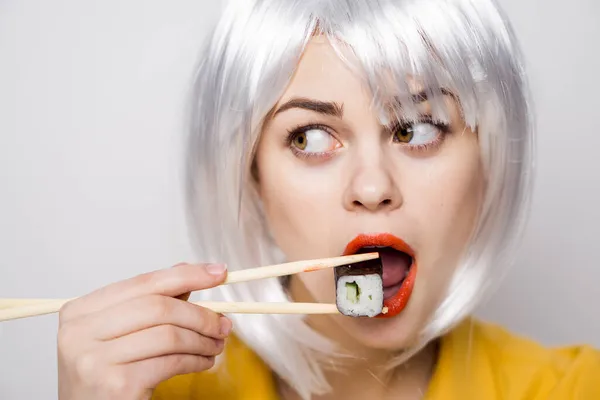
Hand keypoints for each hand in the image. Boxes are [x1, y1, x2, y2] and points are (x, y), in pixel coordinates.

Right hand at [57, 263, 231, 399]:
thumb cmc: (104, 375)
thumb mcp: (119, 333)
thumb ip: (150, 301)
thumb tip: (188, 271)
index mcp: (80, 311)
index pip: (144, 282)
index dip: (187, 275)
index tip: (218, 273)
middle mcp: (80, 333)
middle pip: (159, 307)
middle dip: (200, 314)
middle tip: (223, 323)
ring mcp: (96, 359)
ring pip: (169, 335)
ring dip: (202, 339)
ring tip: (216, 345)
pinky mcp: (117, 384)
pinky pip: (171, 362)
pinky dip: (196, 360)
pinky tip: (204, 362)